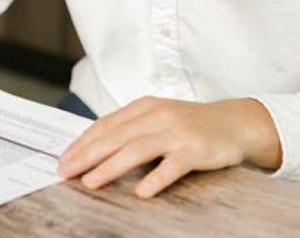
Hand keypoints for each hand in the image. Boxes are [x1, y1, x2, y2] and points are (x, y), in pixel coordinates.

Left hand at [57, 96, 282, 197]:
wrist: (236, 122)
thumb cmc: (192, 124)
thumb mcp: (159, 117)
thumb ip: (132, 128)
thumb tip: (95, 148)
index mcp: (145, 106)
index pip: (106, 125)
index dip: (82, 142)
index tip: (63, 159)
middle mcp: (159, 116)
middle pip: (116, 137)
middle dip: (87, 155)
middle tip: (65, 172)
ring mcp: (178, 132)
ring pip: (138, 149)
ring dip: (111, 166)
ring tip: (91, 182)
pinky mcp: (196, 149)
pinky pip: (173, 166)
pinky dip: (156, 179)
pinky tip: (141, 192)